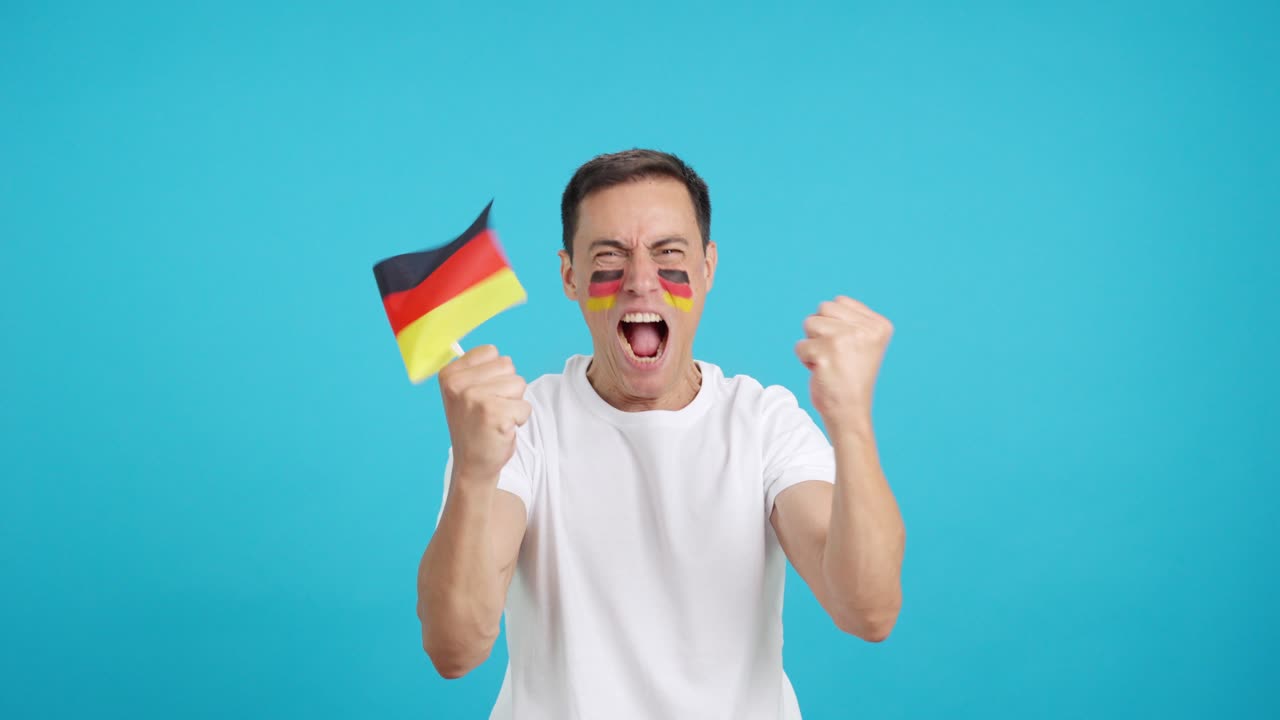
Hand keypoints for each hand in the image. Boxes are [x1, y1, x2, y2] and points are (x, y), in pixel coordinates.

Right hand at [438, 345, 530, 484]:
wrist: (472, 466)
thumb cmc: (475, 427)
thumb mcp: (464, 394)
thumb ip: (477, 371)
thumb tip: (498, 355)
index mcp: (449, 374)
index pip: (491, 352)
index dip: (495, 374)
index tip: (482, 396)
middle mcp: (458, 384)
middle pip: (508, 365)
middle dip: (507, 388)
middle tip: (491, 410)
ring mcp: (474, 398)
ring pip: (519, 383)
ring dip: (514, 403)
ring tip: (496, 419)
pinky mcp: (494, 414)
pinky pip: (525, 406)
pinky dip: (520, 419)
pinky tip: (502, 430)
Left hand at [795, 296, 893, 433]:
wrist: (850, 411)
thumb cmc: (852, 377)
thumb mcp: (864, 342)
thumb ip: (852, 320)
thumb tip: (830, 304)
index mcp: (879, 325)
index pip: (840, 302)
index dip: (835, 324)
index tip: (847, 347)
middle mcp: (865, 330)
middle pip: (823, 308)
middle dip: (821, 331)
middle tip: (836, 355)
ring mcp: (845, 340)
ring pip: (809, 323)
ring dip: (812, 344)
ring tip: (829, 362)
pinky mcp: (825, 353)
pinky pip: (800, 346)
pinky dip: (805, 360)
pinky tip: (822, 372)